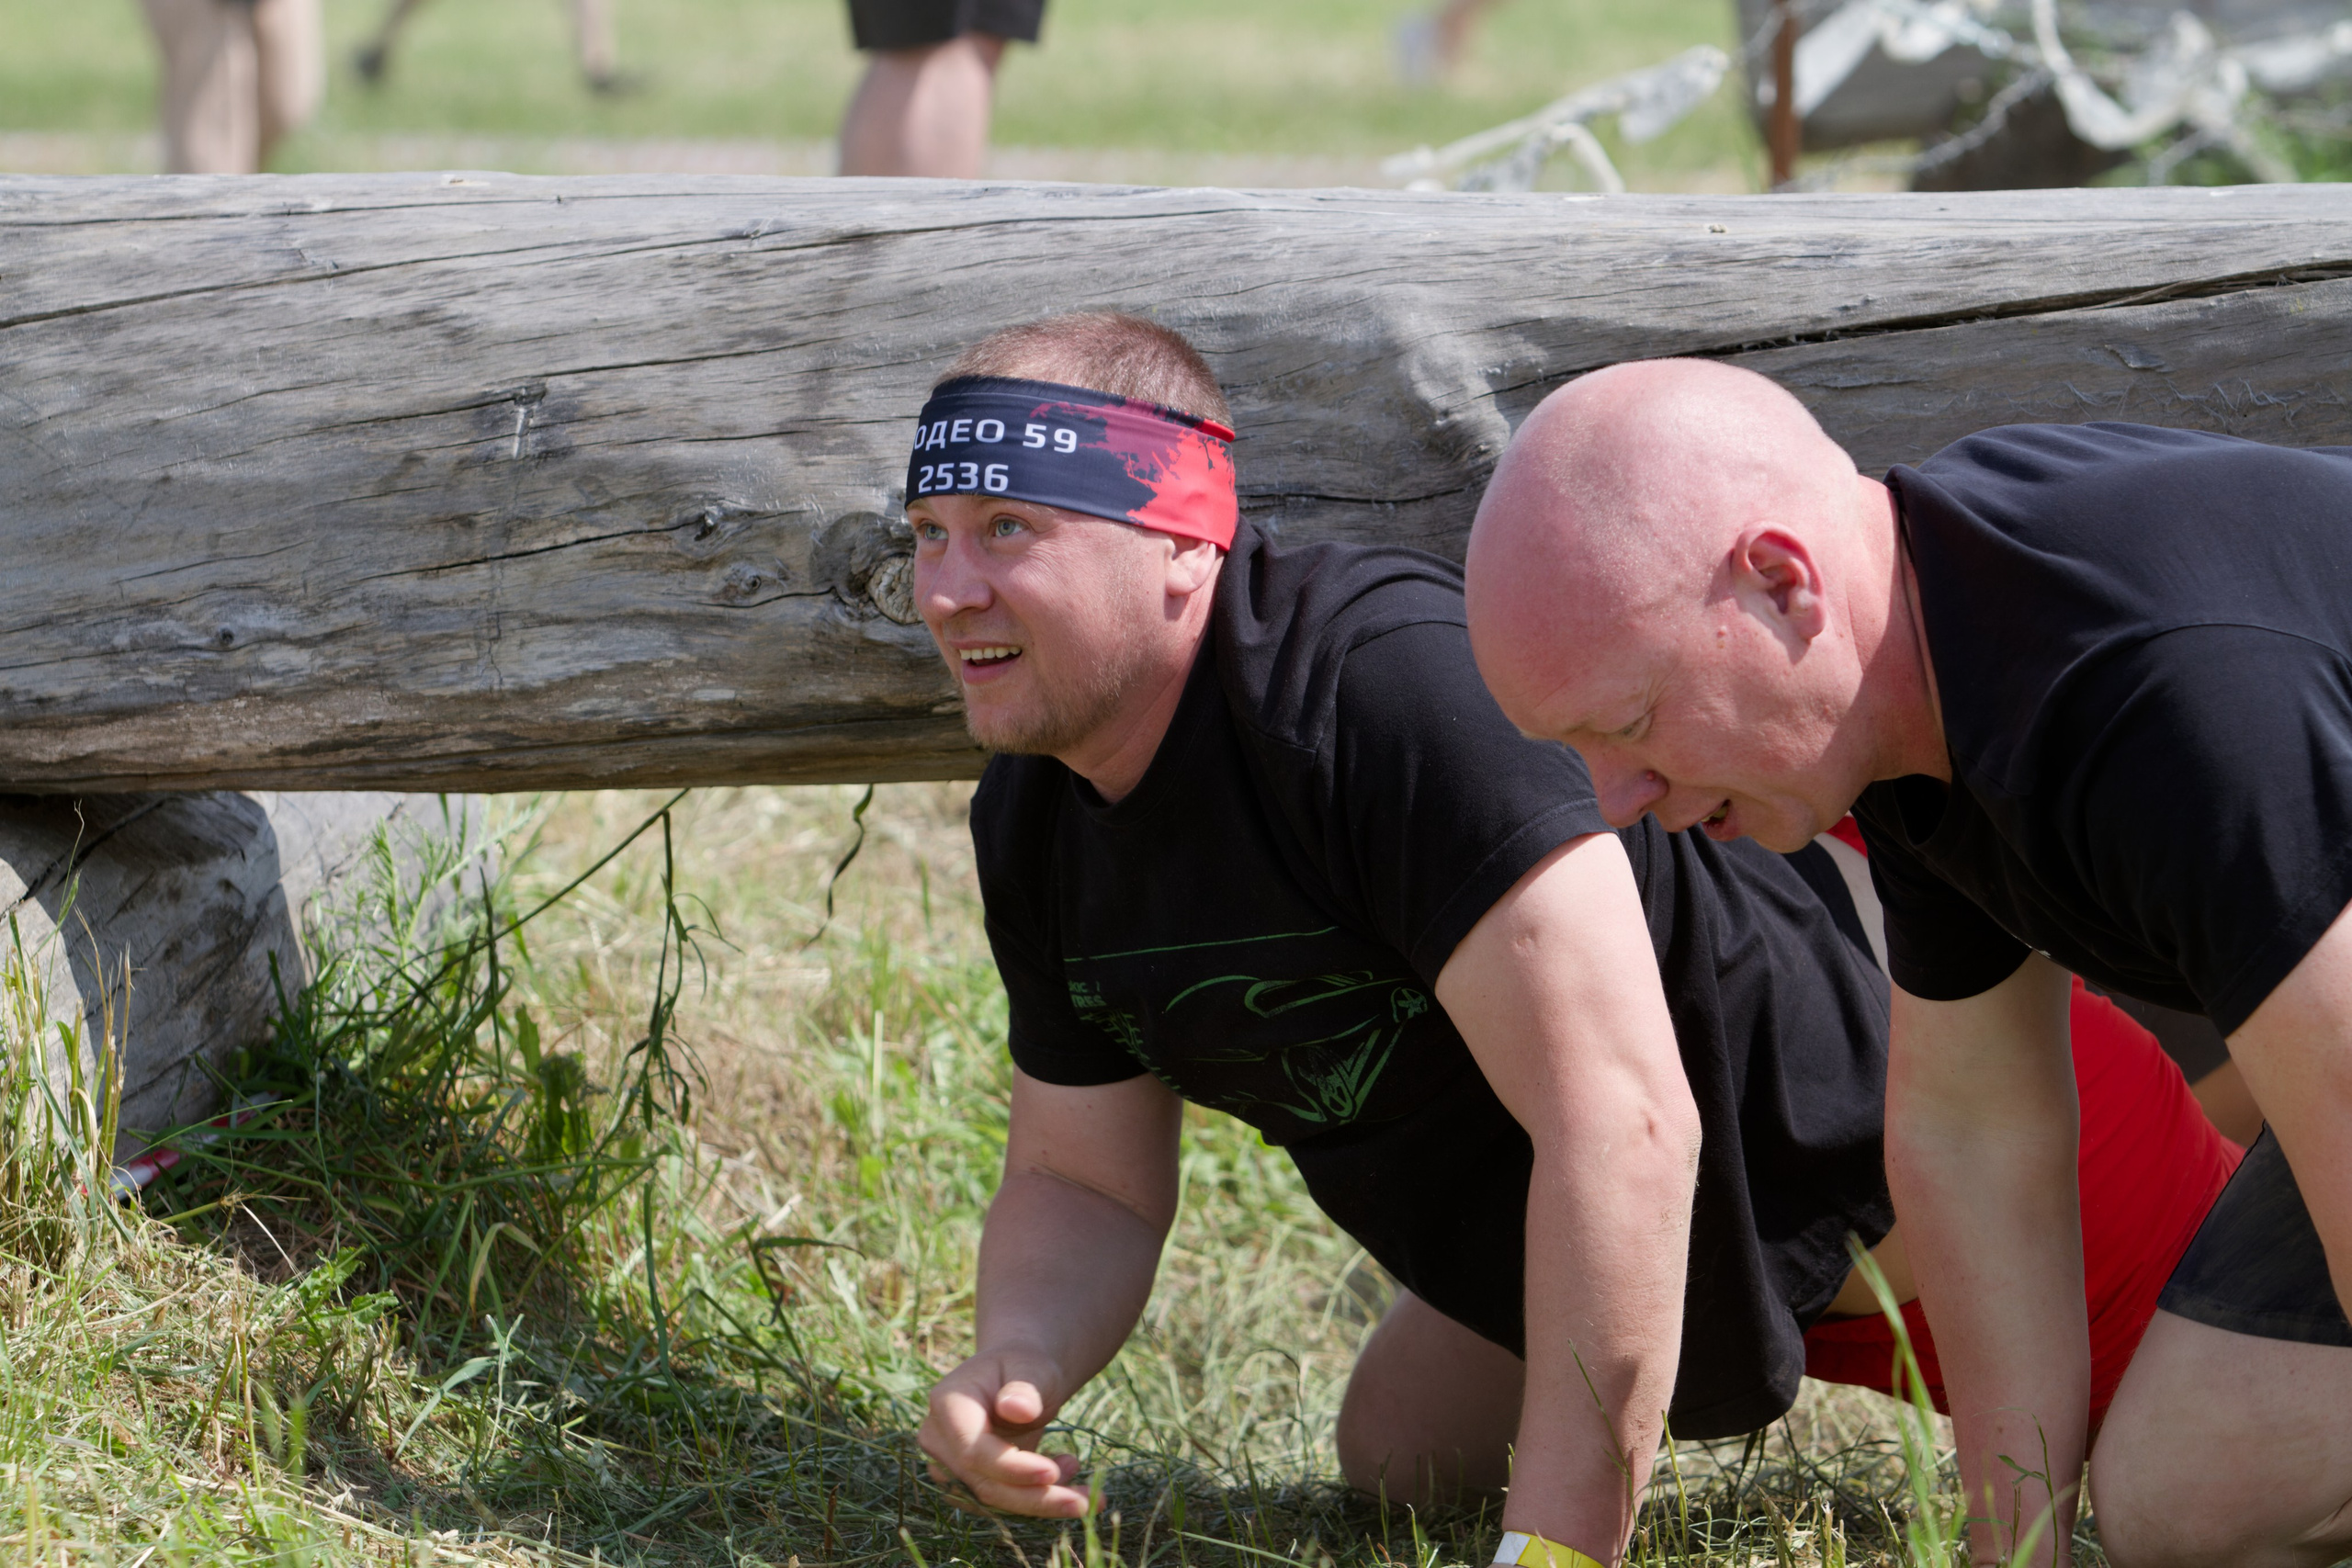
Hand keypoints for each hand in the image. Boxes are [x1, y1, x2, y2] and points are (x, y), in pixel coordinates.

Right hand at [918, 1347, 1088, 1516]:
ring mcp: (950, 1464)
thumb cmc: (1026, 1366)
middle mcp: (940, 1438)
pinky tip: (1069, 1478)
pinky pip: (1002, 1503)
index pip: (974, 1451)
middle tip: (1086, 1502)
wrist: (1020, 1377)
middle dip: (1037, 1497)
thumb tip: (1016, 1409)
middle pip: (984, 1484)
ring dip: (1042, 1503)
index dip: (1012, 1468)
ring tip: (1087, 1489)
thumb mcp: (1032, 1368)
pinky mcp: (969, 1483)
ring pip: (994, 1501)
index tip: (1052, 1473)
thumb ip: (1025, 1388)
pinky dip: (1038, 1500)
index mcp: (948, 1403)